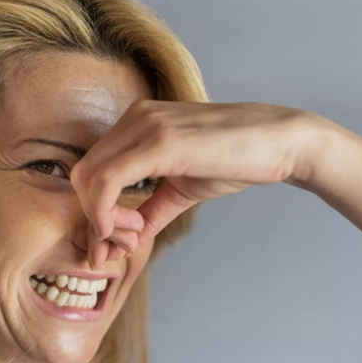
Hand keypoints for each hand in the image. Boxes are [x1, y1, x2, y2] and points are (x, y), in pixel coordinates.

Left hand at [69, 99, 323, 269]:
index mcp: (135, 123)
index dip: (94, 212)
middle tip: (123, 243)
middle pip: (81, 176)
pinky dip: (108, 213)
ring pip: (89, 179)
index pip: (91, 170)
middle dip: (93, 220)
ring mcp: (144, 126)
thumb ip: (149, 212)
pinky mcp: (159, 141)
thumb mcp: (181, 190)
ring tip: (134, 237)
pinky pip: (109, 180)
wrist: (279, 142)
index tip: (118, 241)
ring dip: (101, 220)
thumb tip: (125, 241)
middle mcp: (134, 118)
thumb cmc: (233, 161)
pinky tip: (135, 229)